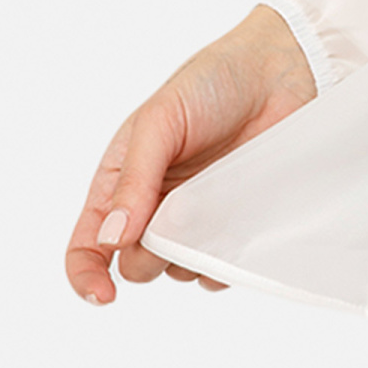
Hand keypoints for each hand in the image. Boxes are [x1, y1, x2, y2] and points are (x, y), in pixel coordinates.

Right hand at [65, 4, 315, 304]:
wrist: (281, 72)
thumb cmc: (212, 84)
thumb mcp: (160, 121)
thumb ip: (133, 179)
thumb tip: (111, 239)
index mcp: (121, 181)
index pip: (87, 244)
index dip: (86, 275)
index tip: (104, 295)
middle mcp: (154, 207)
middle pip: (135, 266)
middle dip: (148, 256)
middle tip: (174, 219)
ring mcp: (197, 219)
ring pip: (179, 271)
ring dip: (192, 254)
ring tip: (214, 203)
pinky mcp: (236, 225)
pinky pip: (222, 268)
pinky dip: (225, 260)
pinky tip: (237, 225)